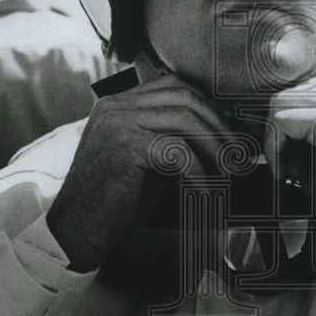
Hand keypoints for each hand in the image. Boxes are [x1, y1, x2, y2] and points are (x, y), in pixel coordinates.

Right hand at [46, 74, 243, 271]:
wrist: (78, 229)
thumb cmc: (115, 199)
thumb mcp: (145, 159)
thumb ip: (172, 139)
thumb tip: (222, 134)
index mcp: (118, 103)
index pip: (173, 85)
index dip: (208, 105)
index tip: (230, 131)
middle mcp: (116, 105)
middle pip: (184, 97)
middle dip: (218, 125)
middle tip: (238, 155)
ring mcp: (119, 122)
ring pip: (185, 120)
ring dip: (214, 148)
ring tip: (226, 173)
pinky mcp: (126, 146)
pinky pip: (178, 152)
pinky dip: (199, 173)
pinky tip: (205, 191)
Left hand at [264, 81, 315, 229]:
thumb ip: (299, 130)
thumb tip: (263, 119)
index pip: (298, 94)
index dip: (282, 129)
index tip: (287, 163)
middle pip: (285, 94)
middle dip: (276, 134)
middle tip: (286, 169)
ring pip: (279, 103)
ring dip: (274, 141)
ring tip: (288, 171)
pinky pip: (281, 120)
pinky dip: (276, 149)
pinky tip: (291, 174)